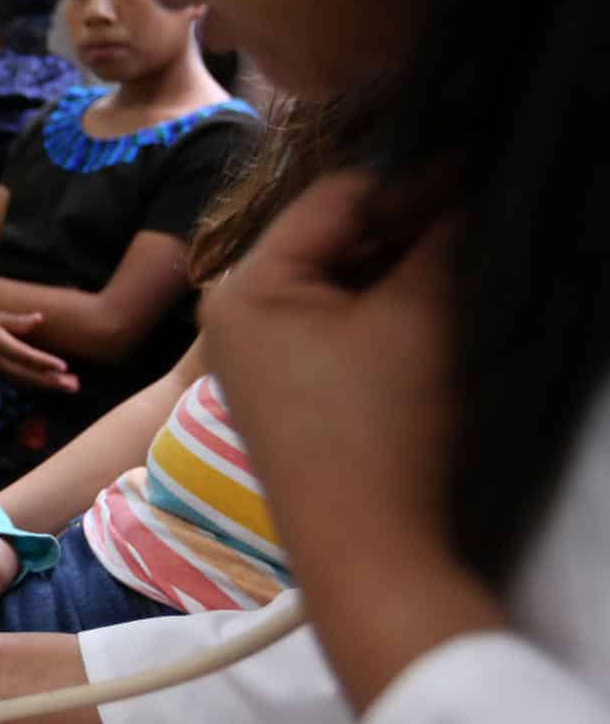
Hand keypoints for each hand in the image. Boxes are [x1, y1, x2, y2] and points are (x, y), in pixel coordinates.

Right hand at [0, 307, 77, 392]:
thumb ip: (17, 320)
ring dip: (48, 385)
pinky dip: (37, 385)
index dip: (45, 362)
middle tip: (74, 385)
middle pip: (29, 375)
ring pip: (26, 381)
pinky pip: (20, 382)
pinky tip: (53, 385)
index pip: (25, 356)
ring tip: (72, 387)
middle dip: (52, 381)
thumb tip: (40, 318)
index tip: (64, 366)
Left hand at [201, 173, 503, 708]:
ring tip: (472, 256)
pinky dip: (389, 307)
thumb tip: (467, 178)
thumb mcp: (423, 314)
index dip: (416, 176)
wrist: (373, 557)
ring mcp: (258, 353)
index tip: (487, 166)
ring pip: (345, 277)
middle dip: (412, 222)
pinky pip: (342, 321)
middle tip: (488, 210)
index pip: (337, 195)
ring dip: (406, 264)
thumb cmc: (387, 433)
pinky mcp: (290, 388)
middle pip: (337, 235)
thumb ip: (443, 232)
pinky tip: (442, 305)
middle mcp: (235, 312)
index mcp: (246, 285)